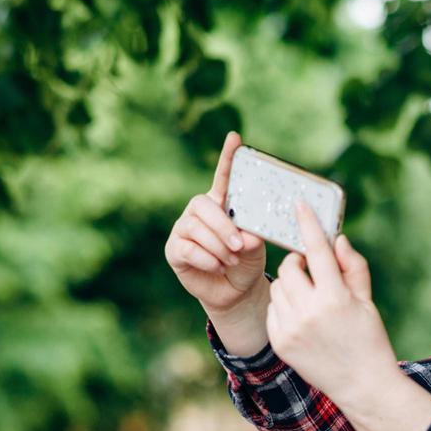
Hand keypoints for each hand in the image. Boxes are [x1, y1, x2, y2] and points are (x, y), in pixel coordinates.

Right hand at [164, 130, 268, 314]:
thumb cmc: (246, 263)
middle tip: (239, 246)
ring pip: (195, 228)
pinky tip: (216, 267)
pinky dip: (206, 259)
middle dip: (223, 226)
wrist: (235, 292)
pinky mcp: (175, 249)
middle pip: (203, 205)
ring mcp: (184, 229)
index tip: (235, 138)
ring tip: (231, 261)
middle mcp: (200, 212)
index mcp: (222, 204)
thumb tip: (247, 236)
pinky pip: (187, 248)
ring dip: (217, 246)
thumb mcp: (256, 249)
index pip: (223, 177)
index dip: (228, 157)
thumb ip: (253, 237)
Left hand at [265, 201, 397, 403]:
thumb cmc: (369, 339)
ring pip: (278, 287)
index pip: (316, 251)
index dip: (308, 224)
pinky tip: (302, 318)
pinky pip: (273, 309)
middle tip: (310, 270)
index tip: (299, 205)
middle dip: (298, 263)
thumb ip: (353, 267)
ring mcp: (291, 328)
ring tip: (309, 299)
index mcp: (335, 298)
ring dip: (290, 285)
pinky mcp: (279, 342)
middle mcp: (309, 312)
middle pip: (289, 267)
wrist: (361, 384)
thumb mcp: (367, 301)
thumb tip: (337, 239)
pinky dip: (284, 306)